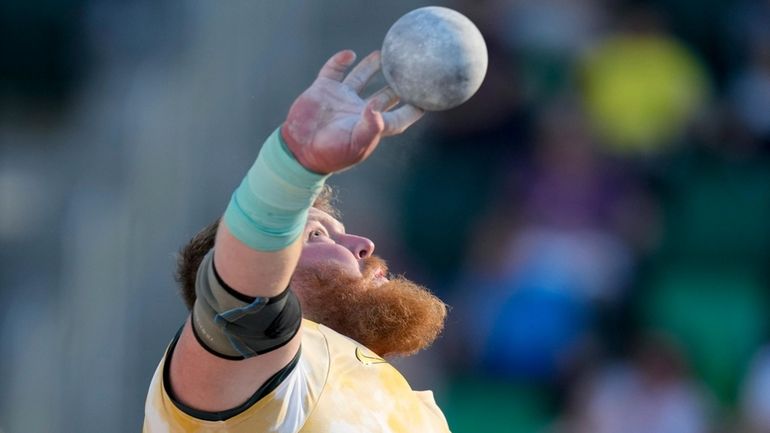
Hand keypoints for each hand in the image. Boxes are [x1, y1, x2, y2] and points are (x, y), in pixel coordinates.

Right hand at [281, 50, 423, 173]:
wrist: (298, 150)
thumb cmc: (330, 153)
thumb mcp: (354, 143)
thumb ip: (370, 127)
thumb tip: (378, 108)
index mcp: (371, 126)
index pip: (399, 117)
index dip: (415, 109)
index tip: (430, 98)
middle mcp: (359, 110)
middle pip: (384, 96)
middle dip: (398, 85)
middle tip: (413, 69)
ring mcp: (341, 99)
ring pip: (361, 78)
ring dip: (372, 67)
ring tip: (384, 54)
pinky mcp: (323, 90)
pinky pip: (334, 71)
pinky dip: (341, 61)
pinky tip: (349, 54)